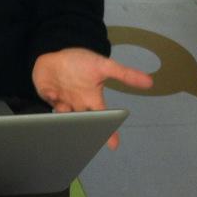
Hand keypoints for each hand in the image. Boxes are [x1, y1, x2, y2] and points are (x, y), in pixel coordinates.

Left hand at [32, 47, 152, 149]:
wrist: (58, 51)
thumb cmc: (81, 62)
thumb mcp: (103, 66)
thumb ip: (124, 74)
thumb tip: (150, 81)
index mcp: (92, 99)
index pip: (102, 118)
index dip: (108, 131)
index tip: (113, 145)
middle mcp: (77, 104)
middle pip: (81, 121)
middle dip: (83, 128)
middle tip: (84, 133)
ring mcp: (62, 101)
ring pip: (64, 115)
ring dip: (65, 115)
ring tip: (67, 111)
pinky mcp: (47, 95)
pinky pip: (48, 102)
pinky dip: (50, 100)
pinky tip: (53, 95)